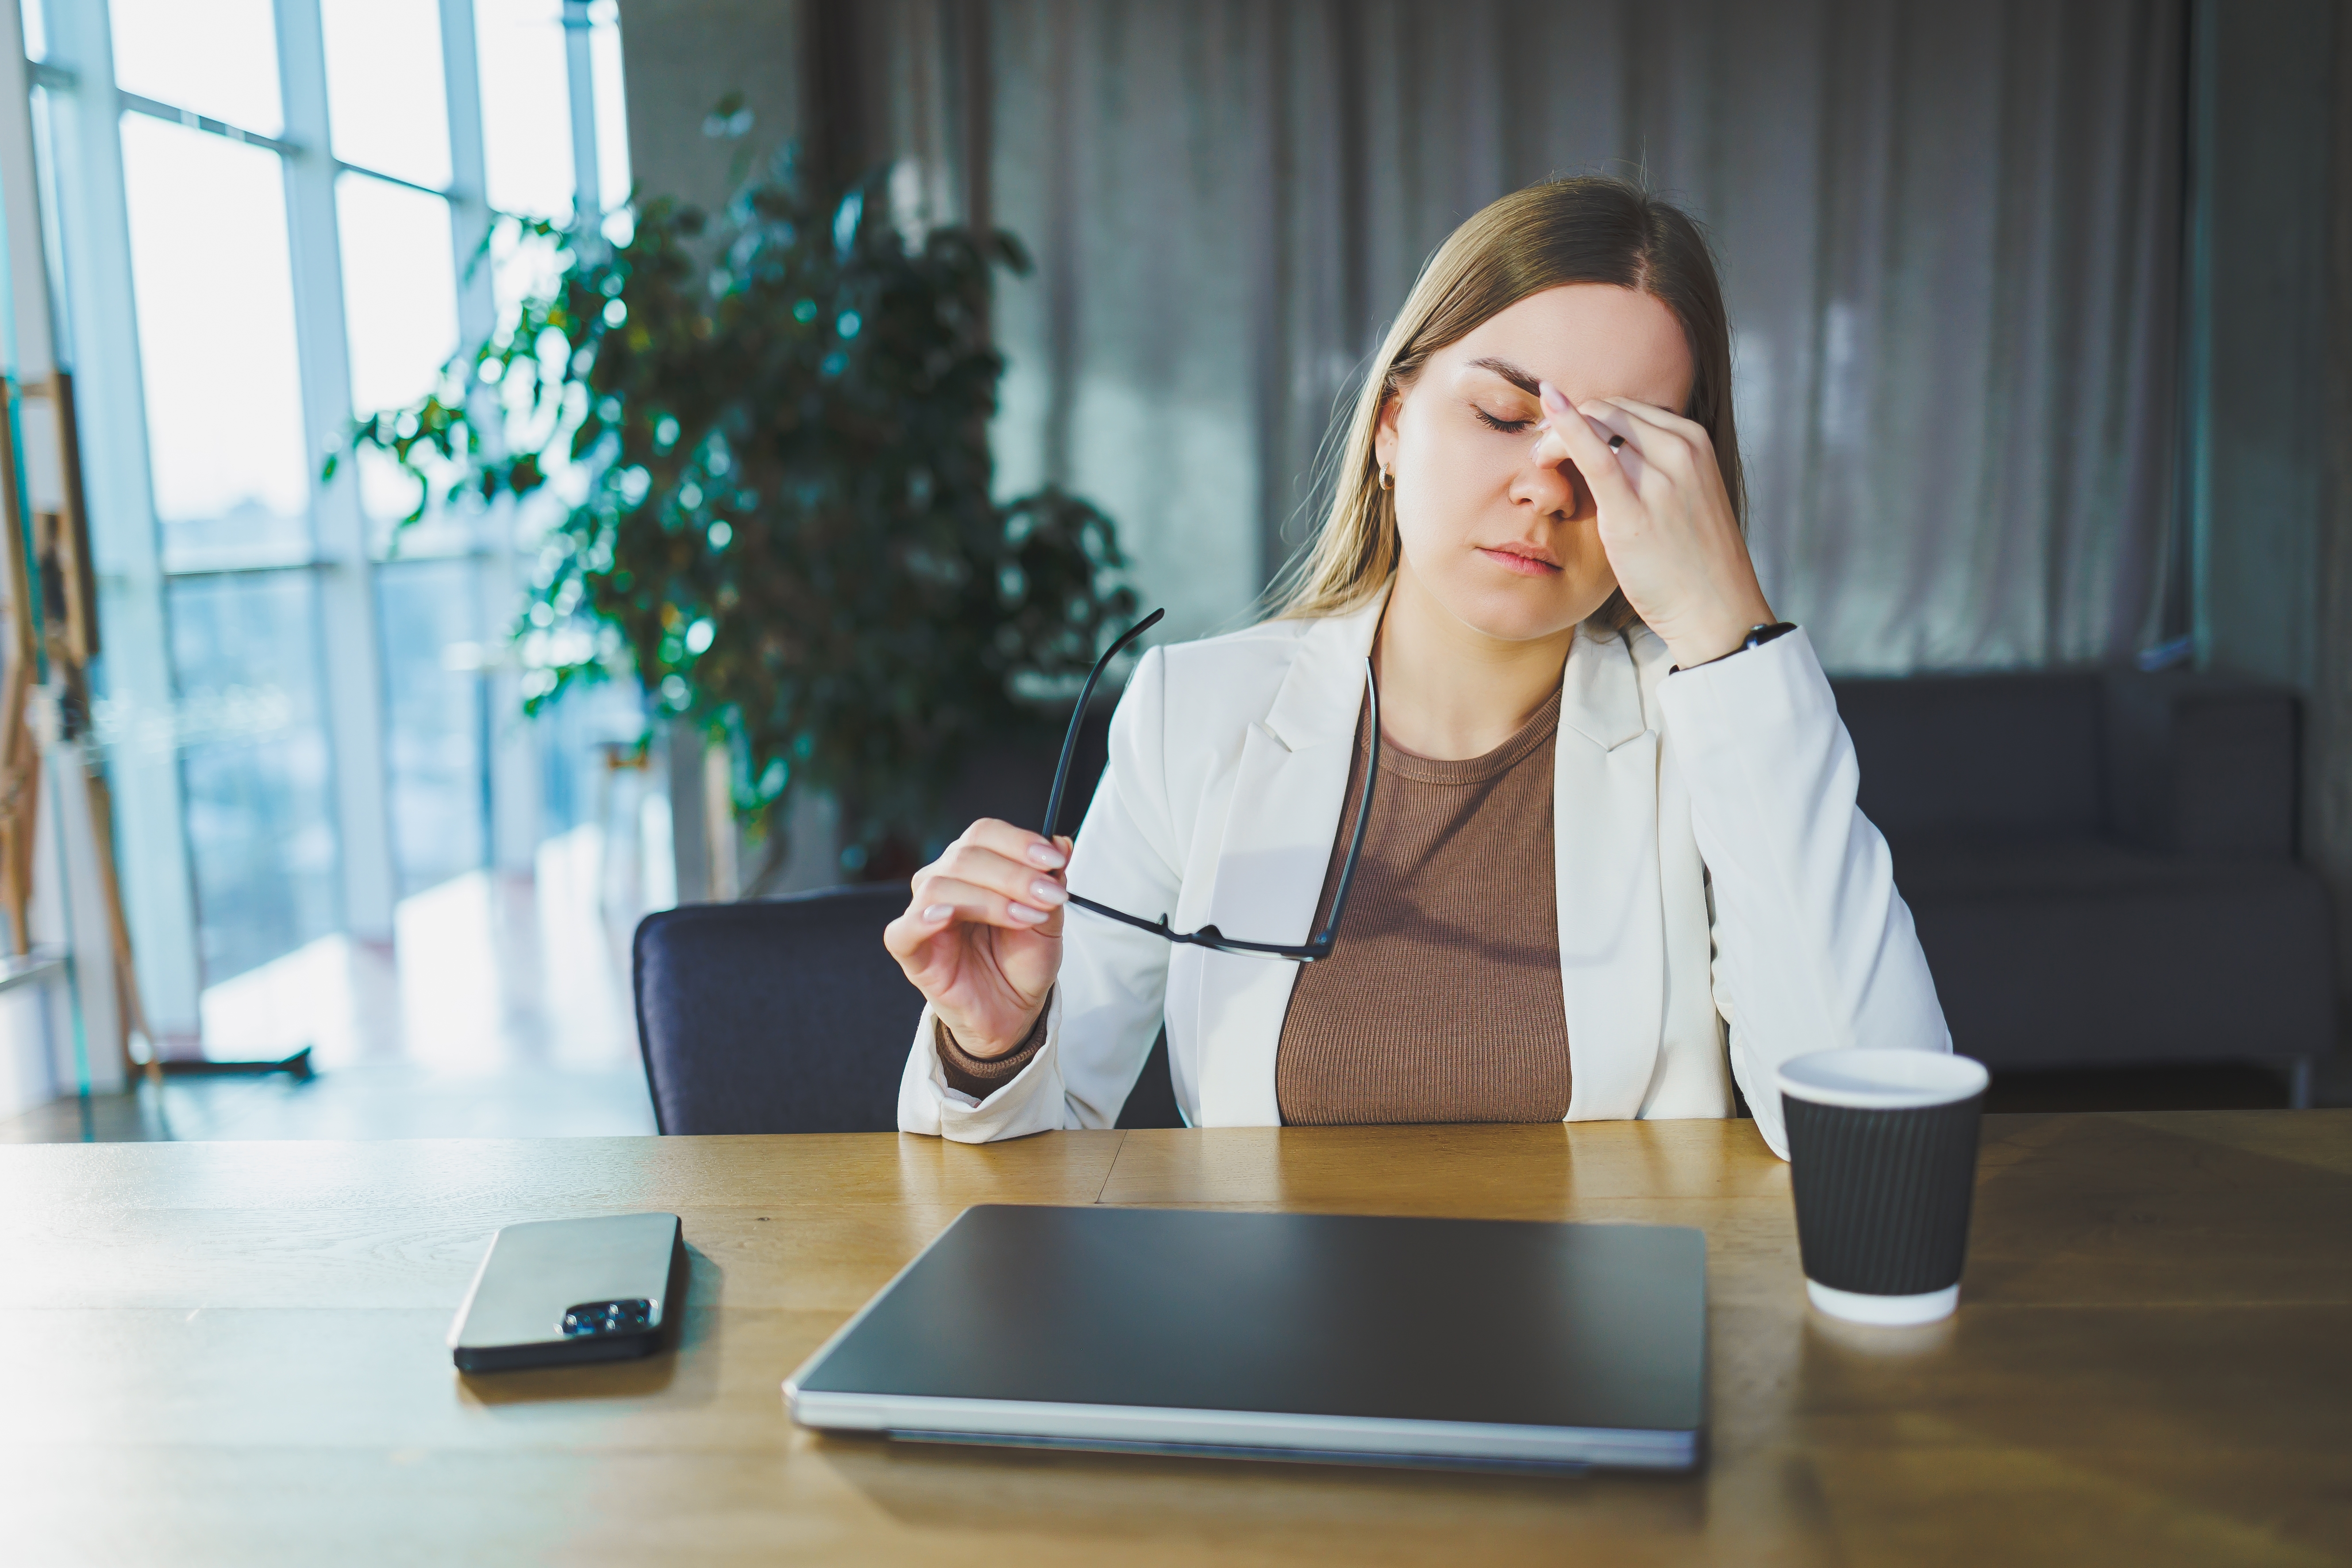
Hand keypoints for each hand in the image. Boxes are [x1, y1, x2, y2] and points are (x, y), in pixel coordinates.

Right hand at [883, 819, 1070, 1057]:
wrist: (1012, 1010)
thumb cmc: (1021, 961)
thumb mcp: (1048, 920)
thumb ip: (1050, 883)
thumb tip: (1061, 843)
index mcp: (975, 866)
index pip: (984, 834)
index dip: (1018, 842)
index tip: (1054, 861)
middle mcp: (945, 881)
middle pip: (965, 856)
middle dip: (1014, 875)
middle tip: (1050, 897)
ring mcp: (924, 915)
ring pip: (940, 886)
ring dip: (989, 899)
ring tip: (1025, 918)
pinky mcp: (911, 951)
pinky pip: (903, 930)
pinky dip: (922, 920)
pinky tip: (947, 917)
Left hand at [1535, 383, 1773, 668]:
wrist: (1717, 608)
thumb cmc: (1695, 560)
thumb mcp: (1683, 497)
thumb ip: (1654, 468)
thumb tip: (1608, 452)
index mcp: (1693, 441)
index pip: (1627, 409)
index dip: (1588, 419)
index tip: (1564, 440)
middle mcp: (1681, 449)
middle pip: (1609, 410)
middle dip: (1569, 422)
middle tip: (1543, 454)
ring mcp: (1660, 477)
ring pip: (1597, 424)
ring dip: (1558, 436)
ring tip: (1542, 463)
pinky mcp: (1634, 509)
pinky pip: (1594, 454)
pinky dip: (1567, 426)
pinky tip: (1548, 404)